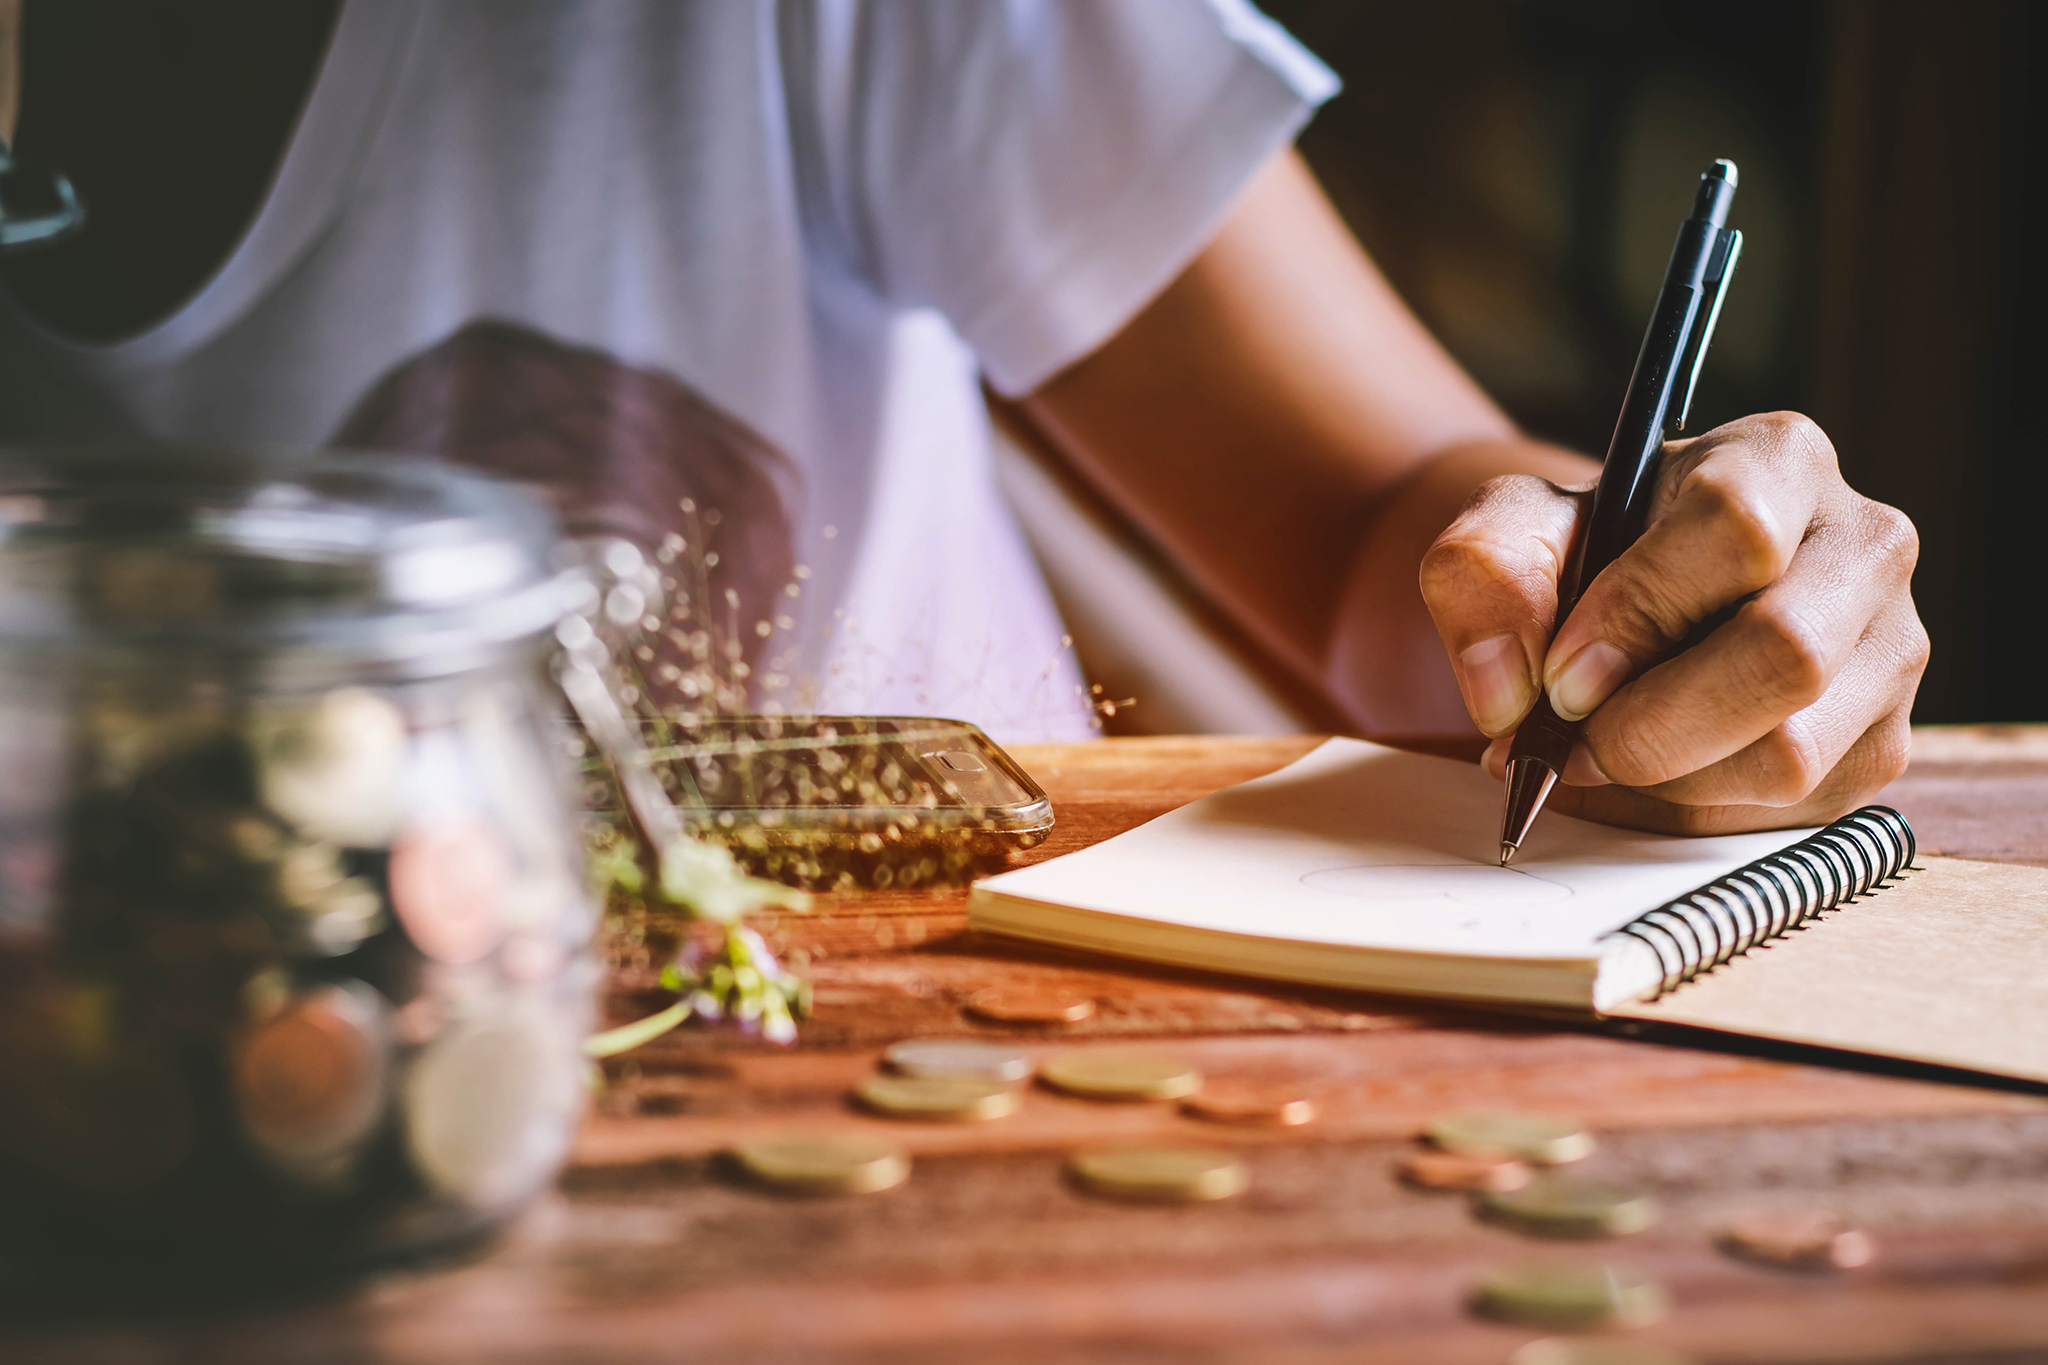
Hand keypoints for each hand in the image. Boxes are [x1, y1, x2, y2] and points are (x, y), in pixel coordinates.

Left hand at [1419, 412, 1927, 833]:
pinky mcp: (1883, 741)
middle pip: (1785, 656)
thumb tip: (1509, 693)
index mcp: (1779, 460)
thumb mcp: (1515, 529)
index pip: (1735, 530)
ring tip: (1604, 746)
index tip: (1561, 673)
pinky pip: (1792, 809)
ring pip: (1791, 753)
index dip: (1636, 615)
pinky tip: (1653, 770)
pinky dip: (1696, 810)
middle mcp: (1863, 546)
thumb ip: (1483, 575)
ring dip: (1666, 777)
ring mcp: (1890, 649)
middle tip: (1571, 738)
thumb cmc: (1589, 553)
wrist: (1638, 598)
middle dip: (1651, 724)